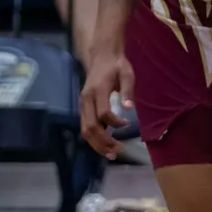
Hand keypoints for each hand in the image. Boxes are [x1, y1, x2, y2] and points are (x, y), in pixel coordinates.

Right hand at [80, 44, 135, 158]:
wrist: (102, 57)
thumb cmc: (117, 66)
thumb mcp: (127, 73)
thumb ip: (127, 90)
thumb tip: (129, 107)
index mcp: (97, 91)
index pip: (103, 114)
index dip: (115, 123)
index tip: (128, 125)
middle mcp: (86, 100)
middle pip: (90, 127)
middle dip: (104, 142)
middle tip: (118, 151)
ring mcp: (82, 104)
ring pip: (85, 130)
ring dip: (97, 144)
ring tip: (112, 154)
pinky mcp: (83, 108)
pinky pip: (85, 126)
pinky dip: (94, 138)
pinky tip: (105, 145)